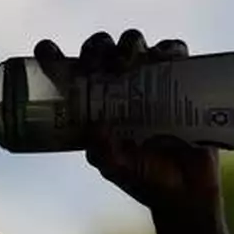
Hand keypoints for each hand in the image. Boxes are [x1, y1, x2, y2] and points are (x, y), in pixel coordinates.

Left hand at [34, 30, 221, 214]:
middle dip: (95, 49)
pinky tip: (161, 57)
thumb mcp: (117, 169)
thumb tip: (97, 129)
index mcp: (95, 104)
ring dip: (127, 44)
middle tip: (96, 66)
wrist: (188, 189)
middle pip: (102, 50)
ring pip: (134, 44)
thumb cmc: (146, 178)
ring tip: (125, 63)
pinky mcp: (180, 78)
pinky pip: (174, 52)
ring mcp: (149, 79)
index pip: (69, 73)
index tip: (45, 51)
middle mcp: (119, 86)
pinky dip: (168, 49)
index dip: (53, 57)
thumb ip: (104, 154)